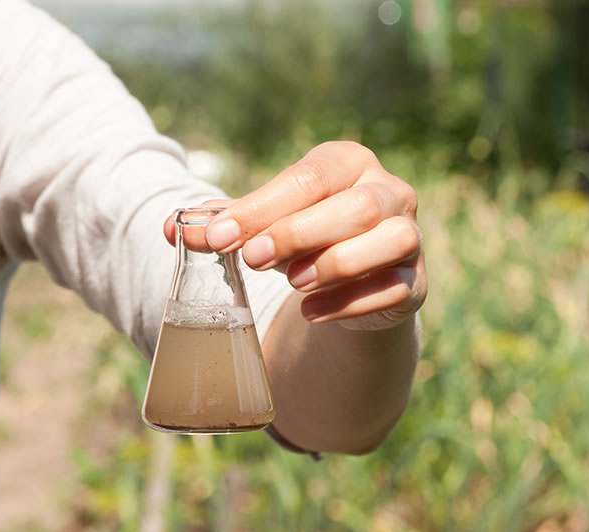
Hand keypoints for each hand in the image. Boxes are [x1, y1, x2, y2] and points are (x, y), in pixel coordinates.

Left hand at [164, 141, 426, 330]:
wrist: (352, 282)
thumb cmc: (304, 239)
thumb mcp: (266, 224)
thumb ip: (224, 223)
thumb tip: (172, 227)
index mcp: (350, 163)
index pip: (309, 178)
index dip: (262, 208)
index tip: (218, 237)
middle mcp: (390, 191)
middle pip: (356, 206)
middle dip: (299, 232)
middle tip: (253, 259)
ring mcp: (410, 237)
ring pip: (390, 240)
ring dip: (337, 263)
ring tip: (293, 283)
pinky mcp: (417, 282)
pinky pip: (395, 288)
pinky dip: (352, 303)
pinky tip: (312, 312)